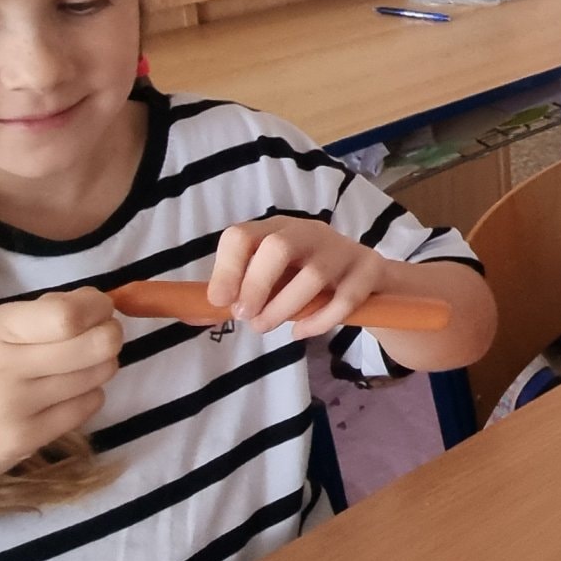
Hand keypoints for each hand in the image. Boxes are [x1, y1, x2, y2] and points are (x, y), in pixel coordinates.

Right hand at [0, 290, 121, 502]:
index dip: (99, 309)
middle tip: (102, 338)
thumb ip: (42, 314)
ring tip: (80, 367)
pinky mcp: (27, 438)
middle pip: (96, 345)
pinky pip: (88, 406)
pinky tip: (66, 395)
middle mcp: (5, 366)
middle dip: (111, 336)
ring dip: (101, 367)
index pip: (68, 315)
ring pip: (98, 376)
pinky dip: (89, 395)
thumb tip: (99, 303)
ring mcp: (16, 406)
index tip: (101, 310)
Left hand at [206, 217, 390, 336]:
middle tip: (246, 316)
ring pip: (313, 276)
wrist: (368, 278)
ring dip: (284, 309)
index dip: (227, 269)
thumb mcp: (272, 279)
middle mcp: (309, 232)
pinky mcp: (369, 270)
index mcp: (277, 229)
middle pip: (279, 247)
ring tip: (267, 327)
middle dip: (256, 285)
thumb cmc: (306, 280)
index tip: (221, 301)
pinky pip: (344, 300)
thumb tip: (192, 313)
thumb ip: (236, 294)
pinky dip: (318, 322)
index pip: (242, 235)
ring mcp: (342, 249)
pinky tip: (301, 332)